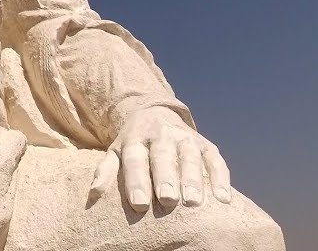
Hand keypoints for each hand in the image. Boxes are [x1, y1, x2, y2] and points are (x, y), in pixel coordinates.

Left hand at [88, 106, 231, 210]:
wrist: (156, 114)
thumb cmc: (133, 144)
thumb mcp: (115, 151)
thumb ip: (105, 171)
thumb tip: (94, 194)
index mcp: (136, 137)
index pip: (135, 158)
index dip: (137, 181)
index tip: (139, 204)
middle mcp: (162, 134)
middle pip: (163, 156)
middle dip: (165, 177)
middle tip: (167, 199)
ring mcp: (186, 138)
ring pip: (190, 157)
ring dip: (193, 179)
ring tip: (193, 202)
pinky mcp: (207, 145)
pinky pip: (216, 161)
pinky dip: (221, 179)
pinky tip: (223, 199)